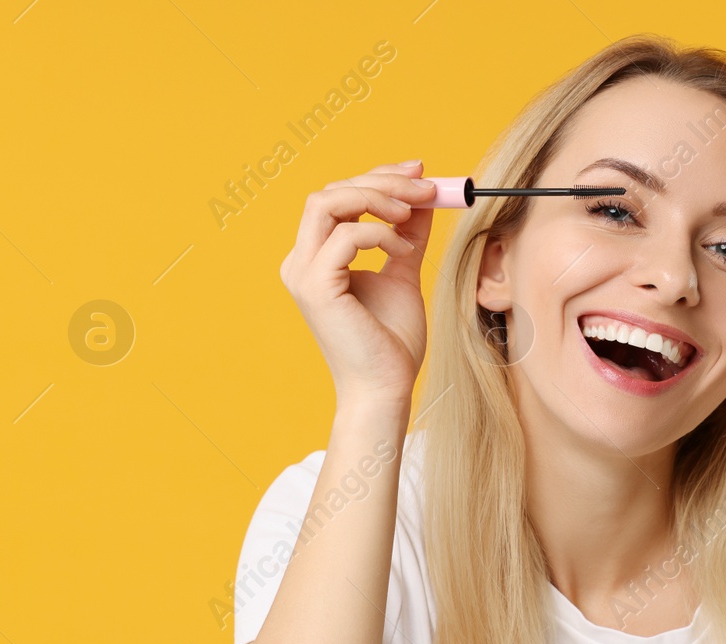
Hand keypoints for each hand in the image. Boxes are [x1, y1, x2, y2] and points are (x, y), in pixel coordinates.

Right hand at [279, 160, 440, 407]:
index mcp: (316, 257)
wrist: (386, 388)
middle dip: (381, 181)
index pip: (337, 197)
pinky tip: (403, 252)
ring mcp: (303, 272)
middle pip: (330, 191)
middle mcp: (301, 261)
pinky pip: (345, 235)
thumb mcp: (403, 274)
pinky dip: (380, 233)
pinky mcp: (315, 286)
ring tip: (412, 214)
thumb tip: (424, 200)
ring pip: (327, 202)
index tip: (418, 173)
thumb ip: (407, 237)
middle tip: (425, 187)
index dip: (377, 177)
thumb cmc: (392, 342)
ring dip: (377, 198)